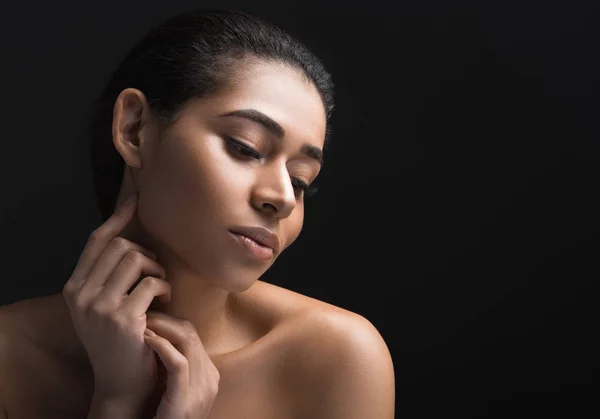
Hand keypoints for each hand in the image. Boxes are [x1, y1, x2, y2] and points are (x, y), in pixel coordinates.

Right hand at [62, 193, 171, 410]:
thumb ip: (109, 276)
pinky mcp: (122, 318)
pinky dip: (165, 287)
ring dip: (156, 269)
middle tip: (155, 273)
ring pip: (136, 258)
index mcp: (74, 287)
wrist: (120, 382)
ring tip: (160, 288)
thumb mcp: (102, 306)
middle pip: (120, 245)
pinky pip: (152, 281)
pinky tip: (165, 300)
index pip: (97, 240)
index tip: (136, 200)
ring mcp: (99, 306)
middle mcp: (80, 294)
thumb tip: (131, 237)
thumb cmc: (119, 340)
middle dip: (146, 253)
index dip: (119, 217)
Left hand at [142, 311, 220, 418]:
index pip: (193, 335)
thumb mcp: (173, 388)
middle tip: (143, 312)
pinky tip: (147, 339)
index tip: (149, 316)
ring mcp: (201, 389)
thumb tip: (156, 335)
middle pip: (191, 334)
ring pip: (187, 341)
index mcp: (208, 374)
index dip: (171, 321)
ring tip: (142, 322)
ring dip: (162, 328)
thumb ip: (172, 366)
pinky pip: (178, 362)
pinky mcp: (186, 398)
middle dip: (166, 320)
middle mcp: (210, 378)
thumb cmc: (160, 415)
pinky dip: (162, 346)